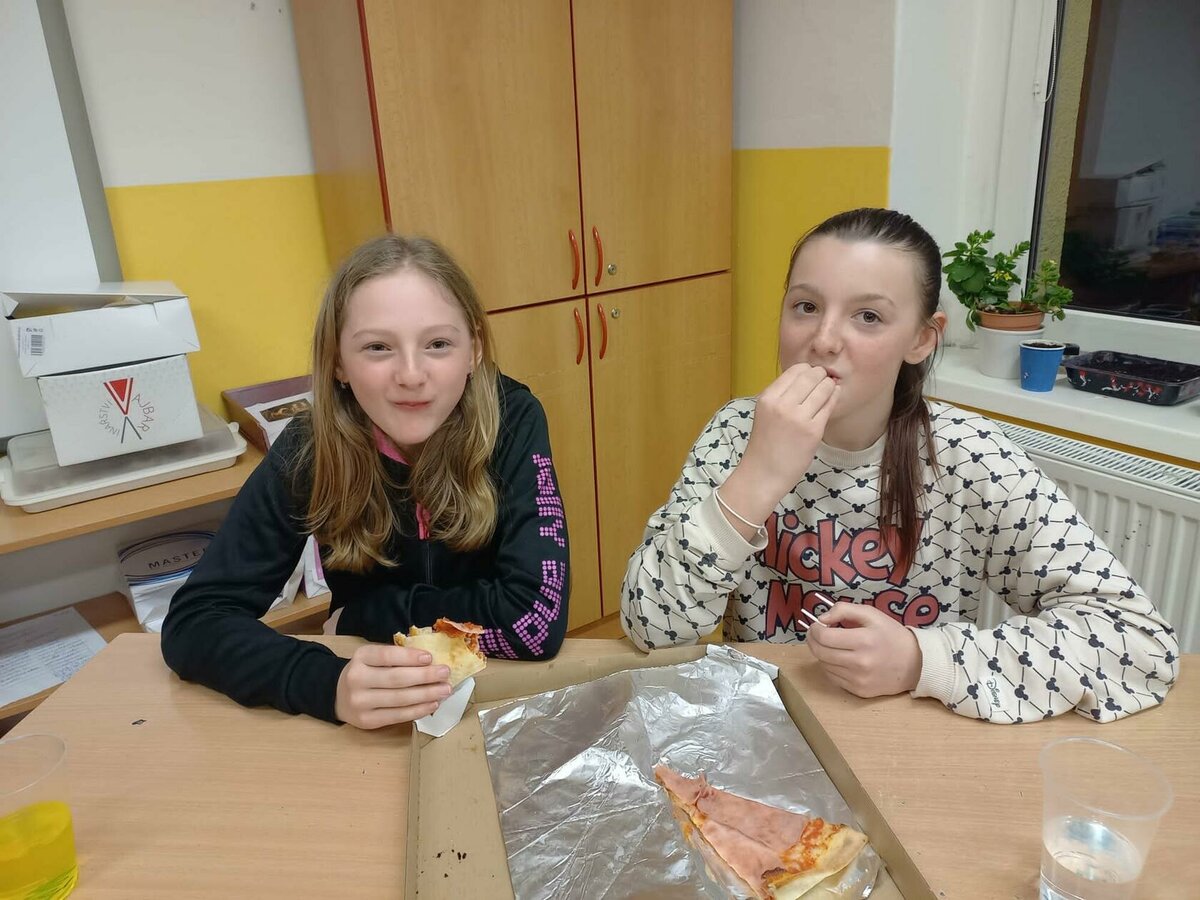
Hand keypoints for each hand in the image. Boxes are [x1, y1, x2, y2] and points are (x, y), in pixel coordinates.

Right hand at [334, 644, 451, 729]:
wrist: (337, 695)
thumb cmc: (365, 671)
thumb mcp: (372, 657)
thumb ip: (395, 656)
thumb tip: (430, 660)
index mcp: (360, 657)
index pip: (387, 655)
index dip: (410, 657)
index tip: (430, 657)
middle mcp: (357, 679)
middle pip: (396, 678)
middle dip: (425, 676)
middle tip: (446, 673)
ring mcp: (360, 702)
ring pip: (399, 699)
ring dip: (427, 694)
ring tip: (445, 690)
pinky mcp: (367, 721)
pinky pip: (397, 716)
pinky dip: (418, 710)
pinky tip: (432, 704)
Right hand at [722, 365, 839, 526]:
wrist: (763, 473)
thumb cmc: (765, 444)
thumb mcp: (766, 412)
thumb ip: (782, 395)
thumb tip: (809, 377)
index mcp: (768, 397)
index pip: (796, 370)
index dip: (808, 371)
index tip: (812, 378)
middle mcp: (781, 404)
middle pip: (811, 376)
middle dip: (821, 377)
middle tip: (824, 383)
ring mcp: (798, 417)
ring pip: (824, 388)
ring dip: (829, 387)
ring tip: (829, 392)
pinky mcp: (813, 431)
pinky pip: (829, 406)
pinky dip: (833, 400)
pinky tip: (831, 401)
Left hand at [805, 603, 922, 697]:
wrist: (916, 664)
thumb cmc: (892, 635)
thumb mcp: (872, 614)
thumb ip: (844, 610)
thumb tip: (822, 618)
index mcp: (864, 641)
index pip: (824, 637)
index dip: (815, 629)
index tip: (817, 625)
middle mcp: (860, 663)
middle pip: (820, 652)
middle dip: (813, 640)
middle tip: (816, 634)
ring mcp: (859, 680)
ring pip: (824, 666)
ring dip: (822, 654)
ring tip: (831, 645)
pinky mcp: (859, 691)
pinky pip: (833, 678)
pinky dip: (831, 667)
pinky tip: (840, 659)